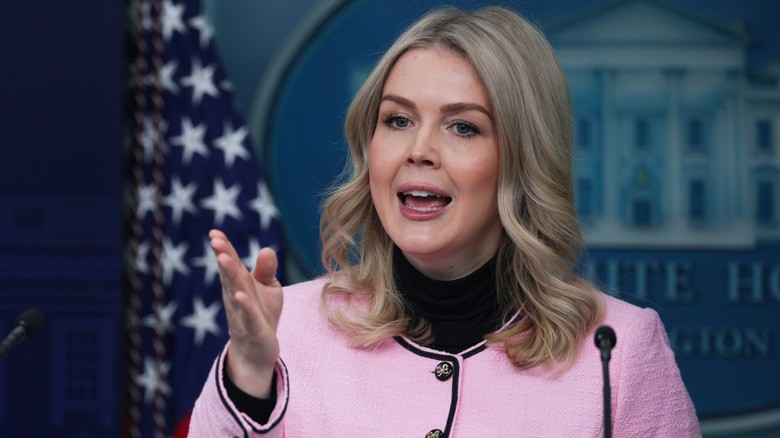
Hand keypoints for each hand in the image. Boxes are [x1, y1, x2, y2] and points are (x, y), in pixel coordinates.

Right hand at [210, 229, 282, 397]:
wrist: (257, 350)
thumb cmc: (261, 313)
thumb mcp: (267, 287)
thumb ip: (266, 269)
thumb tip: (266, 249)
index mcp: (239, 283)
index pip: (231, 262)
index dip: (223, 247)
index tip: (214, 233)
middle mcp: (236, 295)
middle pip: (229, 274)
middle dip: (223, 257)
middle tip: (215, 241)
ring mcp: (242, 312)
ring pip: (235, 292)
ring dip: (229, 276)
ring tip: (223, 259)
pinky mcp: (253, 329)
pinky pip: (247, 316)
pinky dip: (244, 306)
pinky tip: (240, 295)